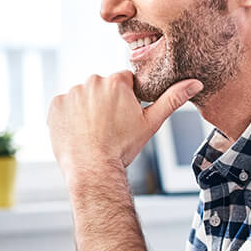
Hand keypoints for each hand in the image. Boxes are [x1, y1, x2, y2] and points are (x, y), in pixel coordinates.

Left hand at [47, 72, 201, 176]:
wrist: (93, 169)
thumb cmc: (123, 148)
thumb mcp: (151, 123)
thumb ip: (172, 99)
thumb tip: (196, 82)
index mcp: (116, 80)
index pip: (124, 82)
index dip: (126, 100)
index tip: (124, 117)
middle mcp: (92, 81)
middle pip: (102, 87)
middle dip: (106, 102)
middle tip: (109, 127)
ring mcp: (71, 92)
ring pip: (83, 96)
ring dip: (87, 109)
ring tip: (93, 131)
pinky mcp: (55, 105)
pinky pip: (64, 106)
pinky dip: (69, 117)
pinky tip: (78, 132)